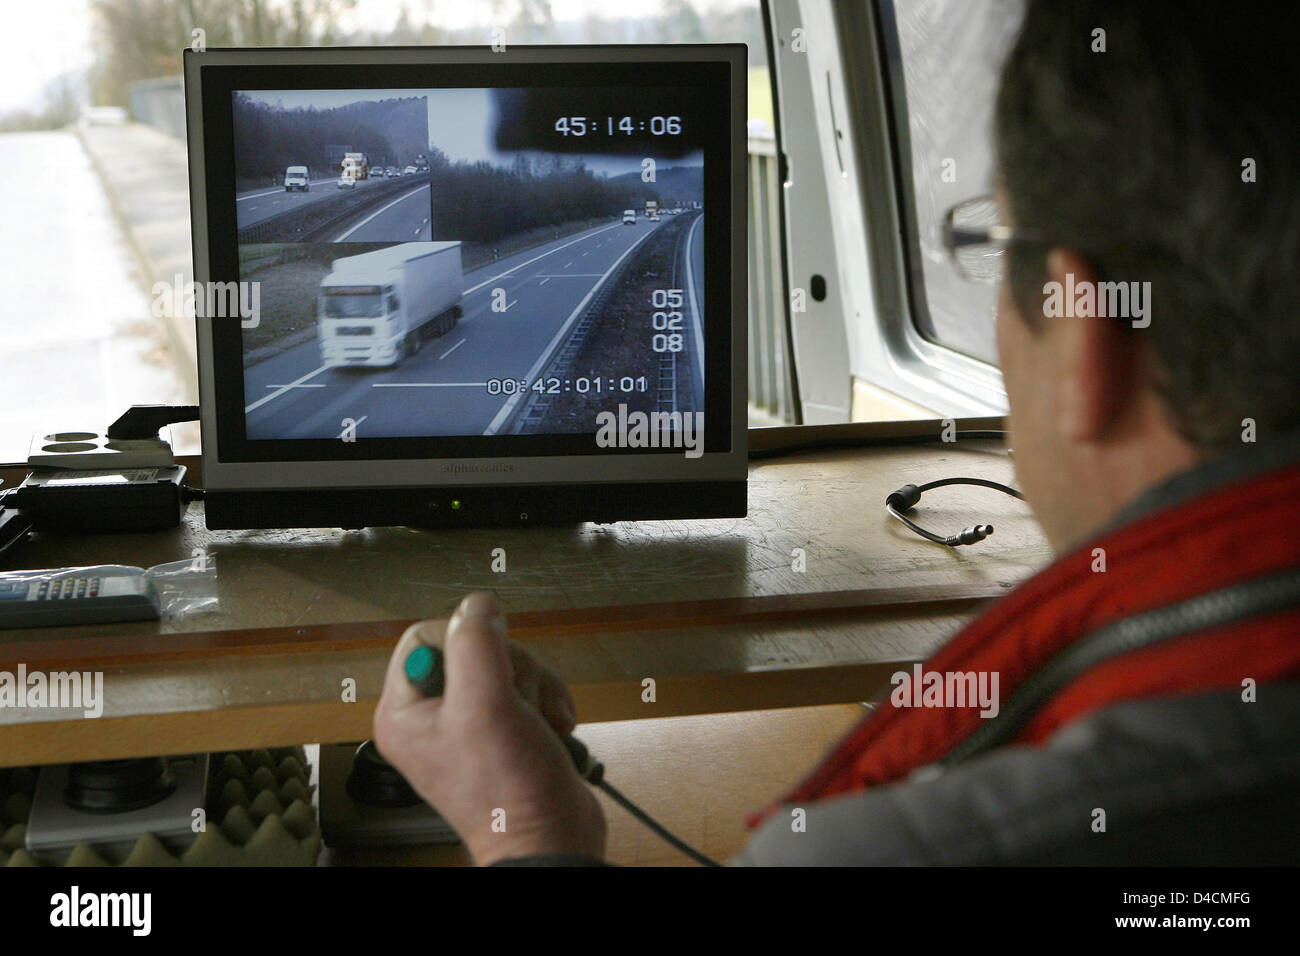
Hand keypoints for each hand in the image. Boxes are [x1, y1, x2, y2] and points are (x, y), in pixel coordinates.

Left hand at [373, 592, 606, 864]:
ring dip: (536, 685)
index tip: (491, 670)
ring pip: (505, 665)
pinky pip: (525, 688)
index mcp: (404, 712)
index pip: (426, 636)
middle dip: (512, 668)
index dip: (467, 642)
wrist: (552, 839)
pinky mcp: (502, 731)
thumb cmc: (509, 793)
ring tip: (541, 718)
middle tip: (519, 701)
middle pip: (473, 647)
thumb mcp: (487, 705)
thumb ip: (477, 645)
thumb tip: (477, 606)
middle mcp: (431, 716)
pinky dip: (547, 700)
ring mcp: (468, 724)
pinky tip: (554, 724)